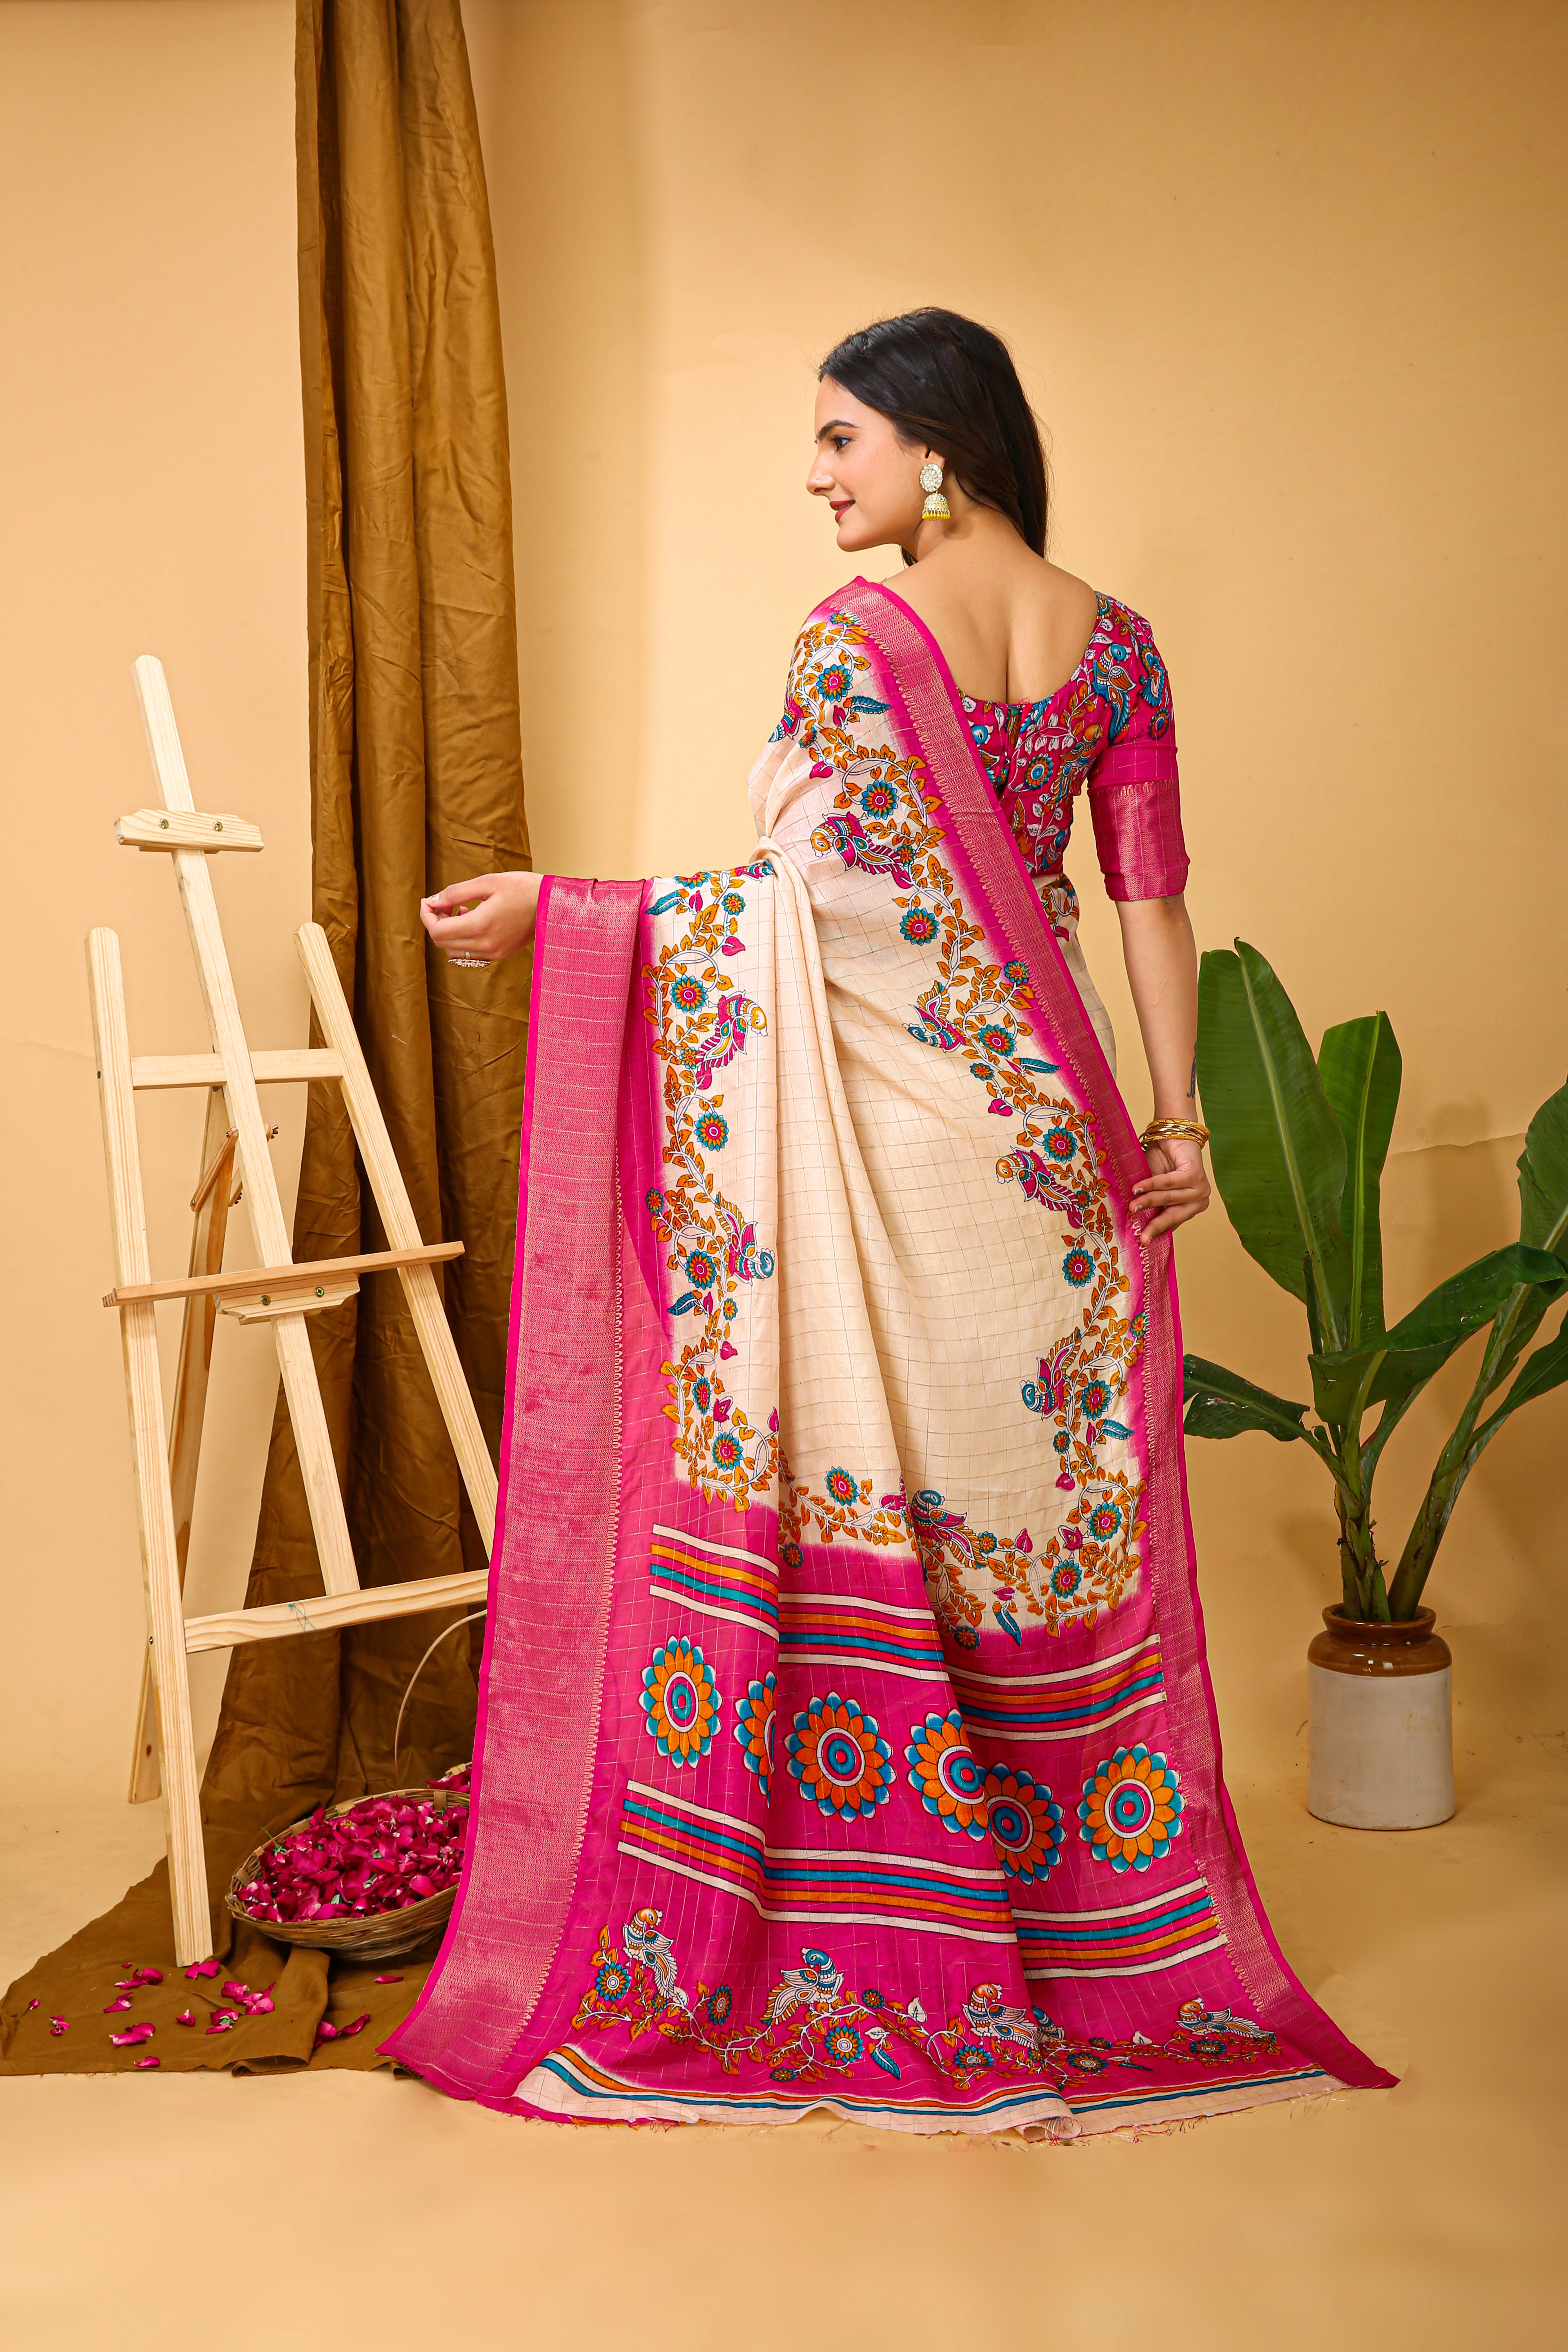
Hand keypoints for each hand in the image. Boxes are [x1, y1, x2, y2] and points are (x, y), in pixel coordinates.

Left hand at [419, 871, 540, 961]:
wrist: (553, 904)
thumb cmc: (522, 888)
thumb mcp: (487, 882)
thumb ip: (456, 893)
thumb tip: (433, 901)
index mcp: (480, 926)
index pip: (437, 930)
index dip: (426, 916)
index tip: (428, 901)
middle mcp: (485, 945)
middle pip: (442, 943)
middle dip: (436, 922)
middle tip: (444, 903)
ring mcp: (493, 953)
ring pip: (454, 951)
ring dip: (449, 932)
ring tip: (462, 911)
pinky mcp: (500, 954)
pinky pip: (470, 954)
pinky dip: (463, 940)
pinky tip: (474, 920)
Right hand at [1131, 1135, 1210, 1240]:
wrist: (1170, 1135)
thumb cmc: (1161, 1162)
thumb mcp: (1153, 1186)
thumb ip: (1149, 1202)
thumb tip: (1132, 1220)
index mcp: (1190, 1207)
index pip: (1172, 1223)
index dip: (1155, 1231)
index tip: (1141, 1242)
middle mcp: (1199, 1201)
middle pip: (1174, 1216)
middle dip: (1155, 1226)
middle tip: (1140, 1237)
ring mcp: (1200, 1188)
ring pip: (1169, 1199)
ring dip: (1148, 1202)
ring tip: (1132, 1206)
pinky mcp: (1196, 1174)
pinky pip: (1169, 1183)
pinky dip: (1152, 1185)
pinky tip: (1137, 1188)